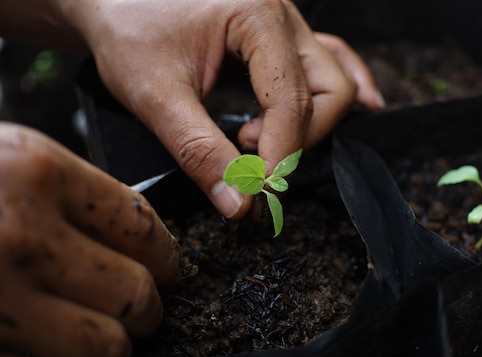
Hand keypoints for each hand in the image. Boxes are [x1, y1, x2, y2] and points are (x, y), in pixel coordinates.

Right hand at [0, 123, 180, 356]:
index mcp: (35, 171)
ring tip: (91, 341)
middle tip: (136, 313)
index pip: (143, 225)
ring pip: (106, 348)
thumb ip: (63, 196)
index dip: (166, 257)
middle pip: (136, 292)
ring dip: (107, 350)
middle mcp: (20, 234)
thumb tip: (136, 244)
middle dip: (144, 310)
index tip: (167, 272)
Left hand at [67, 0, 382, 218]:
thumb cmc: (127, 30)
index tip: (260, 192)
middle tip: (253, 165)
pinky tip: (361, 108)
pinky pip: (329, 62)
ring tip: (258, 141)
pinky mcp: (282, 37)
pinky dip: (338, 92)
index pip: (292, 99)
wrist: (113, 0)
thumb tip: (240, 204)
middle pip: (329, 90)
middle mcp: (283, 15)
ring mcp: (287, 24)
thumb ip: (199, 151)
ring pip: (333, 81)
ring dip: (311, 124)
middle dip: (299, 140)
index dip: (282, 154)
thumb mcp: (154, 94)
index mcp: (256, 15)